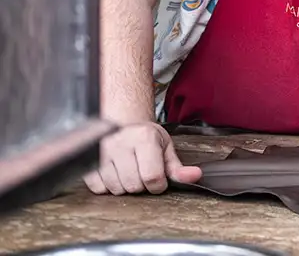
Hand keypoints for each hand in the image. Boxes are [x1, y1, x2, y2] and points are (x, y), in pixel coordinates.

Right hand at [82, 121, 201, 194]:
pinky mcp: (88, 162)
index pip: (152, 177)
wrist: (122, 123)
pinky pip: (99, 188)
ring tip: (128, 172)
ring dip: (125, 187)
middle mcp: (121, 144)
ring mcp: (101, 153)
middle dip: (142, 185)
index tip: (158, 179)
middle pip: (134, 186)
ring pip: (116, 189)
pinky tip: (115, 174)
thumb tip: (195, 177)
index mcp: (144, 138)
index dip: (158, 184)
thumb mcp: (165, 147)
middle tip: (142, 173)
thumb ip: (178, 166)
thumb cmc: (145, 137)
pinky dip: (108, 187)